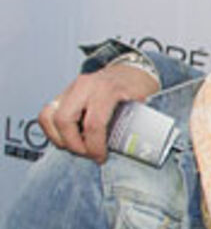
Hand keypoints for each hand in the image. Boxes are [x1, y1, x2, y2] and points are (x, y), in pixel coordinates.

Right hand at [40, 63, 159, 160]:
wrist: (129, 71)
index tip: (101, 158)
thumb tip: (138, 152)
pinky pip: (47, 114)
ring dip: (58, 138)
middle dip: (73, 145)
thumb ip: (141, 124)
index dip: (95, 146)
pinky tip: (68, 139)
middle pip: (64, 120)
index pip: (93, 124)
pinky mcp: (62, 94)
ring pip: (48, 116)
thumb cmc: (137, 88)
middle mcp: (84, 86)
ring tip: (77, 147)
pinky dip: (53, 131)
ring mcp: (70, 89)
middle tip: (87, 154)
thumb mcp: (145, 104)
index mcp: (106, 90)